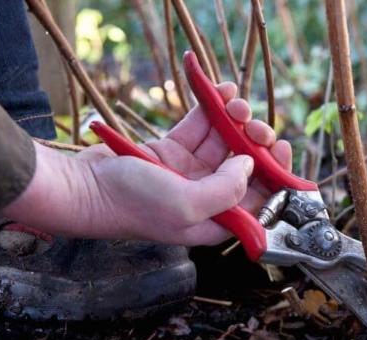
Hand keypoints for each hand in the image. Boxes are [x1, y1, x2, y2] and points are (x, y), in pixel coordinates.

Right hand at [4, 82, 291, 245]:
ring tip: (235, 102)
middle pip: (246, 167)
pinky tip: (222, 90)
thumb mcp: (187, 205)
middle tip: (254, 125)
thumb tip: (250, 164)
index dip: (276, 175)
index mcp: (217, 221)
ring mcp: (189, 172)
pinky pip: (201, 126)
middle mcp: (207, 197)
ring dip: (236, 119)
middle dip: (255, 142)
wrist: (84, 188)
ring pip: (225, 142)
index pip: (260, 200)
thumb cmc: (132, 205)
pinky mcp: (172, 150)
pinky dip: (212, 108)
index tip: (282, 149)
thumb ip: (227, 189)